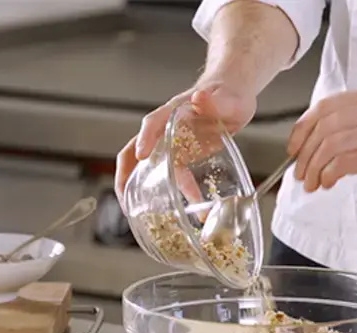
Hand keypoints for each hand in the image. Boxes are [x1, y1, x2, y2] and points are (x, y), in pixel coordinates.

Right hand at [115, 79, 256, 208]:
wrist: (231, 97)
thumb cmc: (227, 94)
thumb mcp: (228, 98)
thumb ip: (216, 101)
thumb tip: (200, 97)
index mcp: (172, 112)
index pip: (152, 124)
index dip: (144, 139)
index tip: (141, 155)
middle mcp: (164, 129)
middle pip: (133, 152)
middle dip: (125, 176)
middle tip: (127, 201)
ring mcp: (169, 145)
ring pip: (148, 169)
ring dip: (142, 191)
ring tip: (143, 214)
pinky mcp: (179, 157)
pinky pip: (172, 177)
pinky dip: (176, 193)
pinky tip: (192, 207)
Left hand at [288, 84, 356, 198]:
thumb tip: (321, 146)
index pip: (324, 107)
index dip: (302, 129)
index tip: (293, 148)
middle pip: (322, 127)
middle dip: (304, 154)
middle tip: (300, 174)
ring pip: (329, 145)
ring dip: (314, 168)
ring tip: (312, 183)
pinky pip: (344, 162)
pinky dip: (329, 174)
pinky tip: (328, 183)